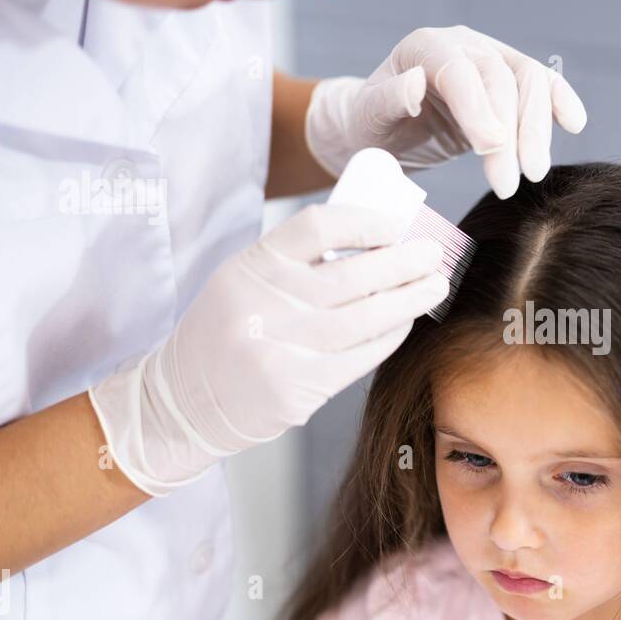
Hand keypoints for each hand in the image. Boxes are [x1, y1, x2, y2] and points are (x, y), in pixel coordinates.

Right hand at [89, 201, 447, 495]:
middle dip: (403, 262)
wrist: (186, 398)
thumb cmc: (230, 329)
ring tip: (434, 286)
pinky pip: (360, 357)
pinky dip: (389, 337)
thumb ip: (298, 261)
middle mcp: (263, 304)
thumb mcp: (246, 280)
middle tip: (434, 255)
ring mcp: (280, 349)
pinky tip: (404, 324)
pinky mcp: (296, 388)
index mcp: (251, 265)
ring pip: (365, 318)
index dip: (365, 222)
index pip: (317, 227)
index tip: (397, 225)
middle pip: (352, 275)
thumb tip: (377, 241)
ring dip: (409, 300)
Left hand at [304, 24, 587, 198]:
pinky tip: (575, 124)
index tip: (490, 148)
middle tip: (510, 182)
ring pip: (529, 82)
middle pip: (502, 77)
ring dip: (538, 129)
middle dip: (512, 131)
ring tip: (533, 174)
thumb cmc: (371, 124)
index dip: (479, 108)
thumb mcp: (368, 117)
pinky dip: (560, 102)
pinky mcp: (507, 85)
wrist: (383, 128)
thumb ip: (389, 98)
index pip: (462, 70)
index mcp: (426, 47)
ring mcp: (489, 60)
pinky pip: (542, 86)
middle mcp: (463, 45)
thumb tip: (416, 83)